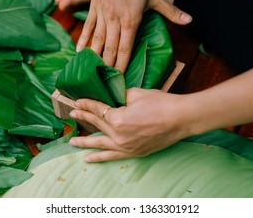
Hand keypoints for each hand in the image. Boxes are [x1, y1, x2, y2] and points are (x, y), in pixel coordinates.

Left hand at [69, 88, 189, 161]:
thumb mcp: (136, 94)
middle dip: (83, 118)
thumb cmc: (161, 103)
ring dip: (84, 141)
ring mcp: (125, 147)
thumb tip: (111, 96)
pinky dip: (99, 157)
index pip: (97, 109)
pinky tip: (87, 158)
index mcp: (118, 119)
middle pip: (97, 125)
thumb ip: (119, 95)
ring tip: (72, 141)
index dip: (87, 104)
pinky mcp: (134, 152)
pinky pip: (111, 156)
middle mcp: (118, 136)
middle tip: (72, 114)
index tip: (78, 101)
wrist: (181, 119)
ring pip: (100, 144)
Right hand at [75, 0, 191, 72]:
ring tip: (91, 71)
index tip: (119, 78)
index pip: (126, 48)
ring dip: (94, 57)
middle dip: (108, 66)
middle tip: (105, 81)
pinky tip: (79, 51)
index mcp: (131, 20)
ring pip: (97, 40)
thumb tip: (189, 20)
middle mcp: (115, 20)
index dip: (122, 65)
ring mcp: (103, 14)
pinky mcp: (95, 7)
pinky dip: (83, 39)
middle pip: (110, 48)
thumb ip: (171, 11)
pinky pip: (88, 27)